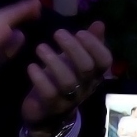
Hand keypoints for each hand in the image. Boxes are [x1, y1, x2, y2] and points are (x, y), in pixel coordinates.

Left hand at [21, 21, 110, 136]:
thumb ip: (88, 43)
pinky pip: (49, 93)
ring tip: (40, 47)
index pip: (105, 61)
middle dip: (73, 48)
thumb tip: (100, 23)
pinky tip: (31, 66)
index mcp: (93, 74)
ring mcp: (69, 98)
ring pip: (68, 80)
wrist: (46, 113)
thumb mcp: (75, 60)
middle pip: (87, 68)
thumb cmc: (61, 79)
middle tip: (57, 33)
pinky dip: (40, 78)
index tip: (79, 31)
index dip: (95, 46)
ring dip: (53, 61)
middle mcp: (85, 86)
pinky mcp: (51, 106)